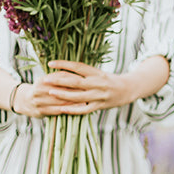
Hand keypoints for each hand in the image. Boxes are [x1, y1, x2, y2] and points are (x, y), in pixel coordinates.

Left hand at [16, 60, 135, 116]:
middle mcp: (98, 83)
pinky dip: (73, 109)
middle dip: (59, 80)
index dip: (64, 64)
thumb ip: (83, 73)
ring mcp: (99, 95)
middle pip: (75, 81)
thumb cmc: (109, 80)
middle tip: (45, 79)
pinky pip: (84, 109)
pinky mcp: (100, 106)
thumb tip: (63, 69)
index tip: (50, 63)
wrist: (129, 89)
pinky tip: (61, 109)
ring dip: (63, 95)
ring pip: (78, 96)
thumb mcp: (98, 73)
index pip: (78, 66)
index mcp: (96, 72)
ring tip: (50, 92)